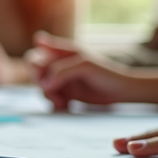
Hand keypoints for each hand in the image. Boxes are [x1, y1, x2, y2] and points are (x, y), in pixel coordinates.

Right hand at [28, 31, 157, 109]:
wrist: (121, 91)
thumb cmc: (106, 73)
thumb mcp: (84, 66)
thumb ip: (61, 71)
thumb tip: (45, 84)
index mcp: (63, 52)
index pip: (38, 52)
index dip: (36, 64)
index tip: (44, 73)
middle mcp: (59, 65)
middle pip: (36, 71)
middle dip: (40, 82)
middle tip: (50, 91)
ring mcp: (61, 80)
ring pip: (42, 87)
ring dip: (48, 96)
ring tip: (61, 102)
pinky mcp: (66, 93)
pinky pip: (50, 98)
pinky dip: (54, 103)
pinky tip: (66, 106)